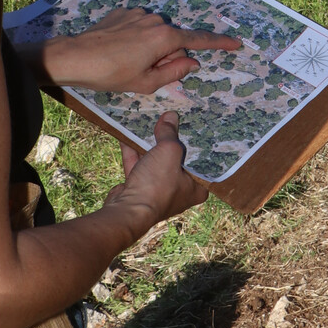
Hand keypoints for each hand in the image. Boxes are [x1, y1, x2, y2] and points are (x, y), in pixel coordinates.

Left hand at [32, 8, 240, 93]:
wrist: (75, 56)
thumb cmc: (111, 74)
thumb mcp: (146, 82)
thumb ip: (174, 72)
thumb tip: (191, 62)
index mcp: (164, 38)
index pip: (198, 40)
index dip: (218, 43)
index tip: (235, 43)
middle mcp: (155, 20)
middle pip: (173, 40)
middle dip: (166, 56)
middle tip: (144, 73)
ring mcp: (138, 14)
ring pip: (155, 34)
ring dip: (149, 48)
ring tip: (127, 62)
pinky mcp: (123, 12)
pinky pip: (139, 26)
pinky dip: (135, 38)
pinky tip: (118, 49)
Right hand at [102, 115, 205, 233]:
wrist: (126, 211)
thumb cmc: (157, 185)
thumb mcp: (168, 151)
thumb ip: (170, 133)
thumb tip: (170, 116)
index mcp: (195, 188)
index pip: (201, 163)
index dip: (197, 144)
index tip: (194, 126)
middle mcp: (178, 191)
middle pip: (176, 160)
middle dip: (170, 140)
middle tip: (171, 119)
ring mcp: (157, 190)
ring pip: (155, 161)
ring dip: (149, 144)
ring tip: (150, 121)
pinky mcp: (138, 189)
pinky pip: (137, 165)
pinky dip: (133, 151)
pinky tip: (128, 132)